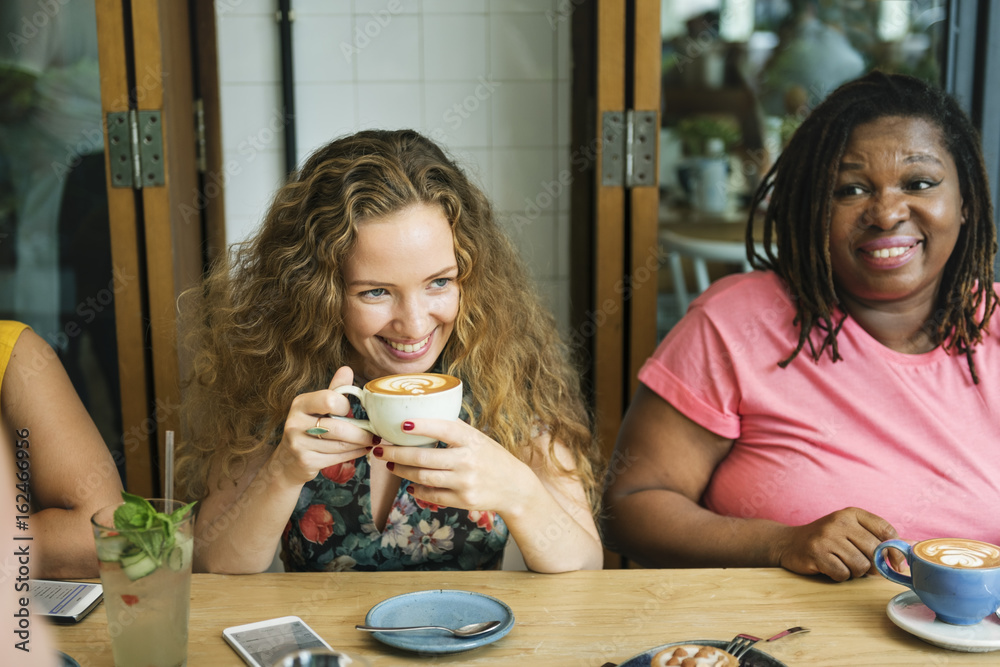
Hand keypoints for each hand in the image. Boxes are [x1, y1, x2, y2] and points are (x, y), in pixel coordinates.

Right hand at [270, 366, 374, 485]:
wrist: (288, 460)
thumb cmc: (309, 427)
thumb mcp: (318, 406)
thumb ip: (334, 390)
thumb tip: (347, 369)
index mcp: (300, 403)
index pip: (329, 400)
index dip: (345, 406)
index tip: (352, 410)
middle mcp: (295, 423)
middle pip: (338, 427)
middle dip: (362, 432)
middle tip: (375, 433)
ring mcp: (298, 444)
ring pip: (340, 445)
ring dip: (361, 444)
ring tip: (371, 441)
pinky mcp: (306, 461)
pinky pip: (338, 457)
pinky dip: (354, 454)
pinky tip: (362, 450)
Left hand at [372, 418, 534, 512]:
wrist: (514, 487)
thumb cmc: (491, 457)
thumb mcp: (477, 437)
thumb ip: (453, 428)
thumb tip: (419, 417)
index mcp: (471, 439)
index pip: (443, 428)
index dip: (421, 426)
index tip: (401, 424)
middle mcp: (468, 460)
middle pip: (423, 457)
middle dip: (396, 453)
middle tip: (380, 448)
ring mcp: (465, 482)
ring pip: (423, 477)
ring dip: (401, 470)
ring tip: (391, 464)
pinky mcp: (462, 501)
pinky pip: (432, 495)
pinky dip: (417, 489)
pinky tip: (410, 484)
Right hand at [773, 507, 901, 581]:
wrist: (789, 543)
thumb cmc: (828, 540)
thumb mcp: (852, 532)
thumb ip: (879, 539)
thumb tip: (915, 547)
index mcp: (852, 513)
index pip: (886, 531)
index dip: (895, 552)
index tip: (895, 565)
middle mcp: (840, 521)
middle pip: (874, 552)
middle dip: (872, 566)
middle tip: (860, 565)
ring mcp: (826, 536)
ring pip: (860, 566)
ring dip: (854, 572)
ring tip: (842, 564)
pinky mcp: (816, 552)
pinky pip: (842, 573)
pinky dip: (839, 576)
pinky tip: (830, 567)